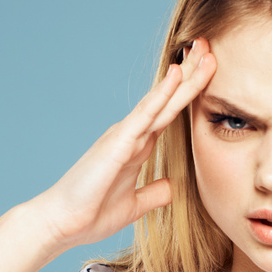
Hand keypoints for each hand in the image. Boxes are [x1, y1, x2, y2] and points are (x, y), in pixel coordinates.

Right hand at [29, 38, 215, 252]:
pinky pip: (144, 114)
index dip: (190, 93)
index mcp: (137, 147)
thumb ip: (154, 193)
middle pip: (169, 100)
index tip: (209, 71)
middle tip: (210, 47)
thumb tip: (173, 187)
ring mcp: (123, 136)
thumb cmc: (91, 213)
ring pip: (160, 100)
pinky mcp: (117, 143)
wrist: (61, 223)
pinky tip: (176, 75)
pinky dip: (161, 94)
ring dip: (183, 76)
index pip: (170, 114)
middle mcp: (131, 135)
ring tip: (202, 49)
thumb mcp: (134, 205)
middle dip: (191, 74)